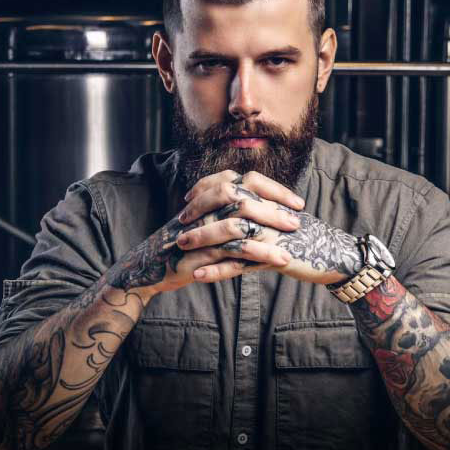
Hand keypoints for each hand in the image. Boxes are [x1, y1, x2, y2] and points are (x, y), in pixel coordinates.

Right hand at [106, 199, 294, 295]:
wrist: (151, 267)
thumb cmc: (185, 245)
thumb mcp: (209, 222)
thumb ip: (231, 210)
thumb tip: (266, 206)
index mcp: (211, 195)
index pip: (248, 181)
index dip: (274, 190)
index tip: (296, 203)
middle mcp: (206, 207)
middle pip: (245, 197)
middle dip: (275, 208)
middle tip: (298, 220)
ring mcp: (202, 228)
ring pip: (241, 224)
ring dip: (270, 234)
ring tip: (291, 245)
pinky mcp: (200, 252)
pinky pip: (234, 250)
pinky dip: (258, 256)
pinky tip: (278, 262)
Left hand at [177, 171, 363, 284]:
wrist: (333, 254)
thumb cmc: (302, 236)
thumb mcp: (276, 217)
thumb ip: (254, 210)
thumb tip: (228, 208)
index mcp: (265, 196)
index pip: (229, 181)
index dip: (205, 188)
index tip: (188, 199)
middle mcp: (267, 209)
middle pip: (226, 200)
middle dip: (199, 211)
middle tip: (180, 223)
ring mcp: (270, 231)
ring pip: (230, 230)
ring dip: (203, 238)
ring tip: (182, 249)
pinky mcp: (273, 255)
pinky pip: (239, 262)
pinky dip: (217, 269)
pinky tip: (199, 275)